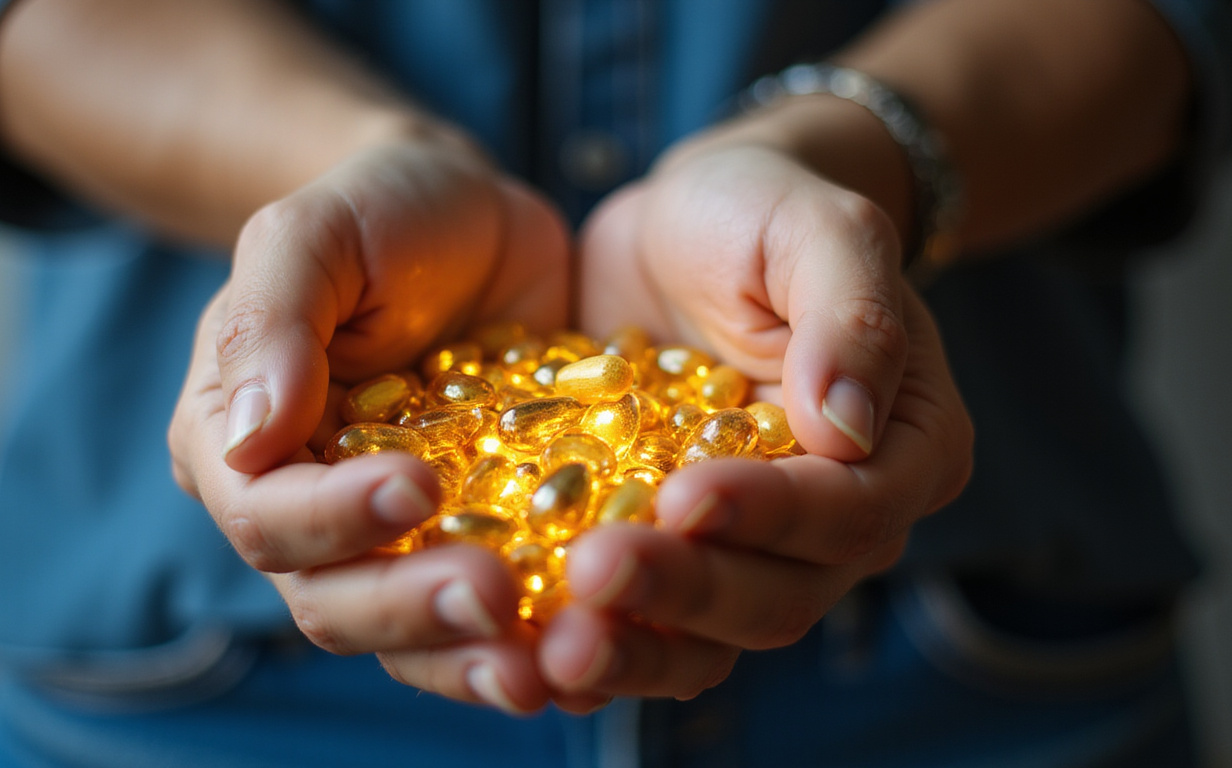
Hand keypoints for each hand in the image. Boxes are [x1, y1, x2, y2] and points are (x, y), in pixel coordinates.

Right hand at [169, 138, 601, 712]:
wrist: (468, 217)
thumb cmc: (377, 213)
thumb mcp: (314, 235)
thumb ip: (272, 324)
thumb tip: (246, 438)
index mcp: (241, 448)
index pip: (267, 516)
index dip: (333, 519)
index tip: (418, 487)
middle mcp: (311, 514)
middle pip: (339, 600)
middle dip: (412, 610)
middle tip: (495, 597)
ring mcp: (399, 540)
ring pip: (416, 634)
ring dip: (474, 656)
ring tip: (545, 666)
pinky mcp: (485, 541)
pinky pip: (501, 611)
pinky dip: (540, 635)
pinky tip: (593, 646)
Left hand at [538, 138, 972, 698]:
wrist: (689, 227)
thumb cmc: (764, 212)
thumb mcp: (818, 230)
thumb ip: (851, 315)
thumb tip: (846, 429)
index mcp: (900, 450)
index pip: (849, 511)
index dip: (768, 515)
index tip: (683, 496)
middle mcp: (836, 523)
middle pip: (779, 596)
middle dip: (686, 592)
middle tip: (592, 574)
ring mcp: (750, 552)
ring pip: (710, 637)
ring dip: (634, 649)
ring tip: (551, 651)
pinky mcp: (671, 554)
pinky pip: (641, 623)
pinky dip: (592, 645)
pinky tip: (524, 652)